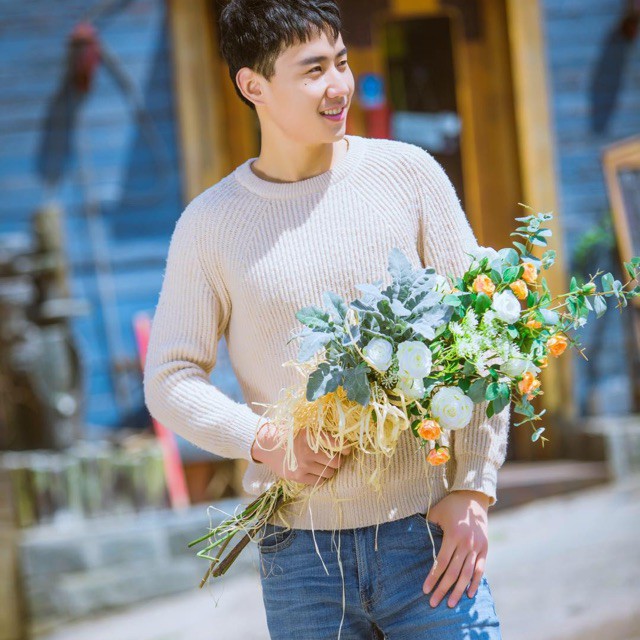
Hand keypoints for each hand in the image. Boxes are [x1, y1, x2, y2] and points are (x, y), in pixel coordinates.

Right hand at [250, 422, 352, 486]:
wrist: (268, 446)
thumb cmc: (290, 435)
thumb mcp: (305, 429)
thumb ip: (322, 435)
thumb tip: (344, 445)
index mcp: (310, 435)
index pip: (335, 443)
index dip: (345, 447)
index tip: (347, 449)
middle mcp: (307, 450)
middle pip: (336, 461)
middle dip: (337, 460)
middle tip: (333, 457)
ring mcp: (302, 465)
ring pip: (329, 473)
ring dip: (329, 469)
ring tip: (321, 464)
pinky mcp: (298, 476)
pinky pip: (319, 481)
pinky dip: (320, 477)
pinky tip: (315, 470)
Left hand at [422, 490, 490, 607]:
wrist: (473, 497)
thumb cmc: (450, 506)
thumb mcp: (436, 513)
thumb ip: (428, 529)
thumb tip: (415, 543)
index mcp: (453, 535)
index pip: (441, 562)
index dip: (433, 577)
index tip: (425, 590)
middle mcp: (466, 543)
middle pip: (453, 572)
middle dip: (443, 589)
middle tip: (434, 603)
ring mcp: (477, 547)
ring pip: (467, 574)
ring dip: (458, 591)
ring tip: (450, 604)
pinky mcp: (485, 548)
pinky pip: (480, 569)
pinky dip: (475, 582)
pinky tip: (469, 594)